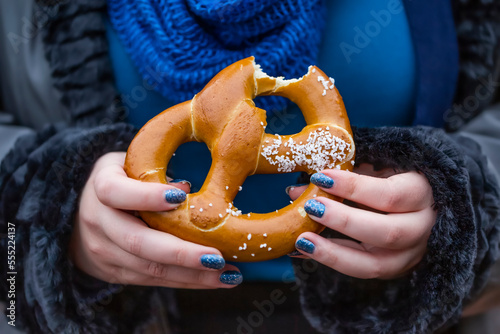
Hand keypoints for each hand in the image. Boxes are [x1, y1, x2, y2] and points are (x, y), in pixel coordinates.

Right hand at [69, 152, 241, 287]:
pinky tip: (216, 279)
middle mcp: (97, 221)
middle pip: (137, 241)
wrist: (82, 213)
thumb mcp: (133, 164)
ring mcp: (104, 251)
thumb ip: (155, 173)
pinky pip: (154, 280)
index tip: (181, 197)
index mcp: (101, 185)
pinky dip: (187, 281)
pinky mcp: (116, 272)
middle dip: (181, 253)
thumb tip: (188, 189)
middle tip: (217, 258)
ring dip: (192, 275)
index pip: (117, 192)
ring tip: (229, 275)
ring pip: (149, 268)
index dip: (147, 196)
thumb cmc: (123, 180)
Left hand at [288, 164, 436, 279]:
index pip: (391, 195)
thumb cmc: (390, 176)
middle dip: (345, 221)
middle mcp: (423, 227)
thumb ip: (341, 176)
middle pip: (388, 233)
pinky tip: (304, 250)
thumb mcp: (372, 167)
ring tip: (302, 240)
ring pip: (375, 264)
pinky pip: (361, 271)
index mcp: (422, 193)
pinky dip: (330, 260)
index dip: (354, 187)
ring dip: (334, 253)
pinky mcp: (394, 269)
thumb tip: (296, 192)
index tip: (321, 177)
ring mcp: (411, 254)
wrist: (417, 201)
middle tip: (311, 208)